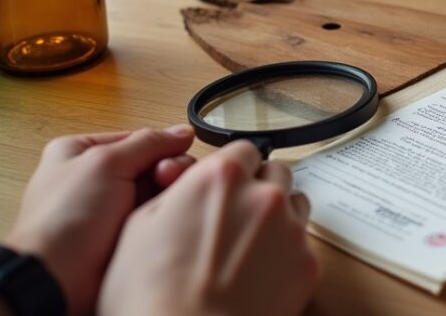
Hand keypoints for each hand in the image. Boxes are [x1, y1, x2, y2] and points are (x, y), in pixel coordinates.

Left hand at [5, 126, 197, 315]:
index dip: (161, 146)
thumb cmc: (64, 220)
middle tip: (167, 179)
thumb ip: (147, 143)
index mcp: (80, 152)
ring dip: (165, 195)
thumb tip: (181, 132)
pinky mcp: (120, 235)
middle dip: (166, 171)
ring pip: (155, 193)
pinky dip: (161, 217)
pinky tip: (164, 220)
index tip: (177, 153)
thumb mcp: (106, 164)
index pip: (137, 139)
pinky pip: (152, 218)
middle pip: (150, 164)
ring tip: (164, 204)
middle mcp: (94, 179)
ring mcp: (108, 209)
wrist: (55, 278)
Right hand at [99, 141, 318, 315]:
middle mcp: (263, 196)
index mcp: (221, 177)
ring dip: (277, 217)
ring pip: (295, 205)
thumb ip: (175, 195)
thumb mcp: (139, 229)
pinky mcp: (307, 264)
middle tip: (236, 215)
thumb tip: (186, 190)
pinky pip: (303, 245)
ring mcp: (290, 230)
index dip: (233, 167)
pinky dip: (286, 254)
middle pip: (276, 172)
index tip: (226, 182)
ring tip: (248, 246)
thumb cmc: (153, 297)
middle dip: (259, 187)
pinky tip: (260, 273)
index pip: (243, 148)